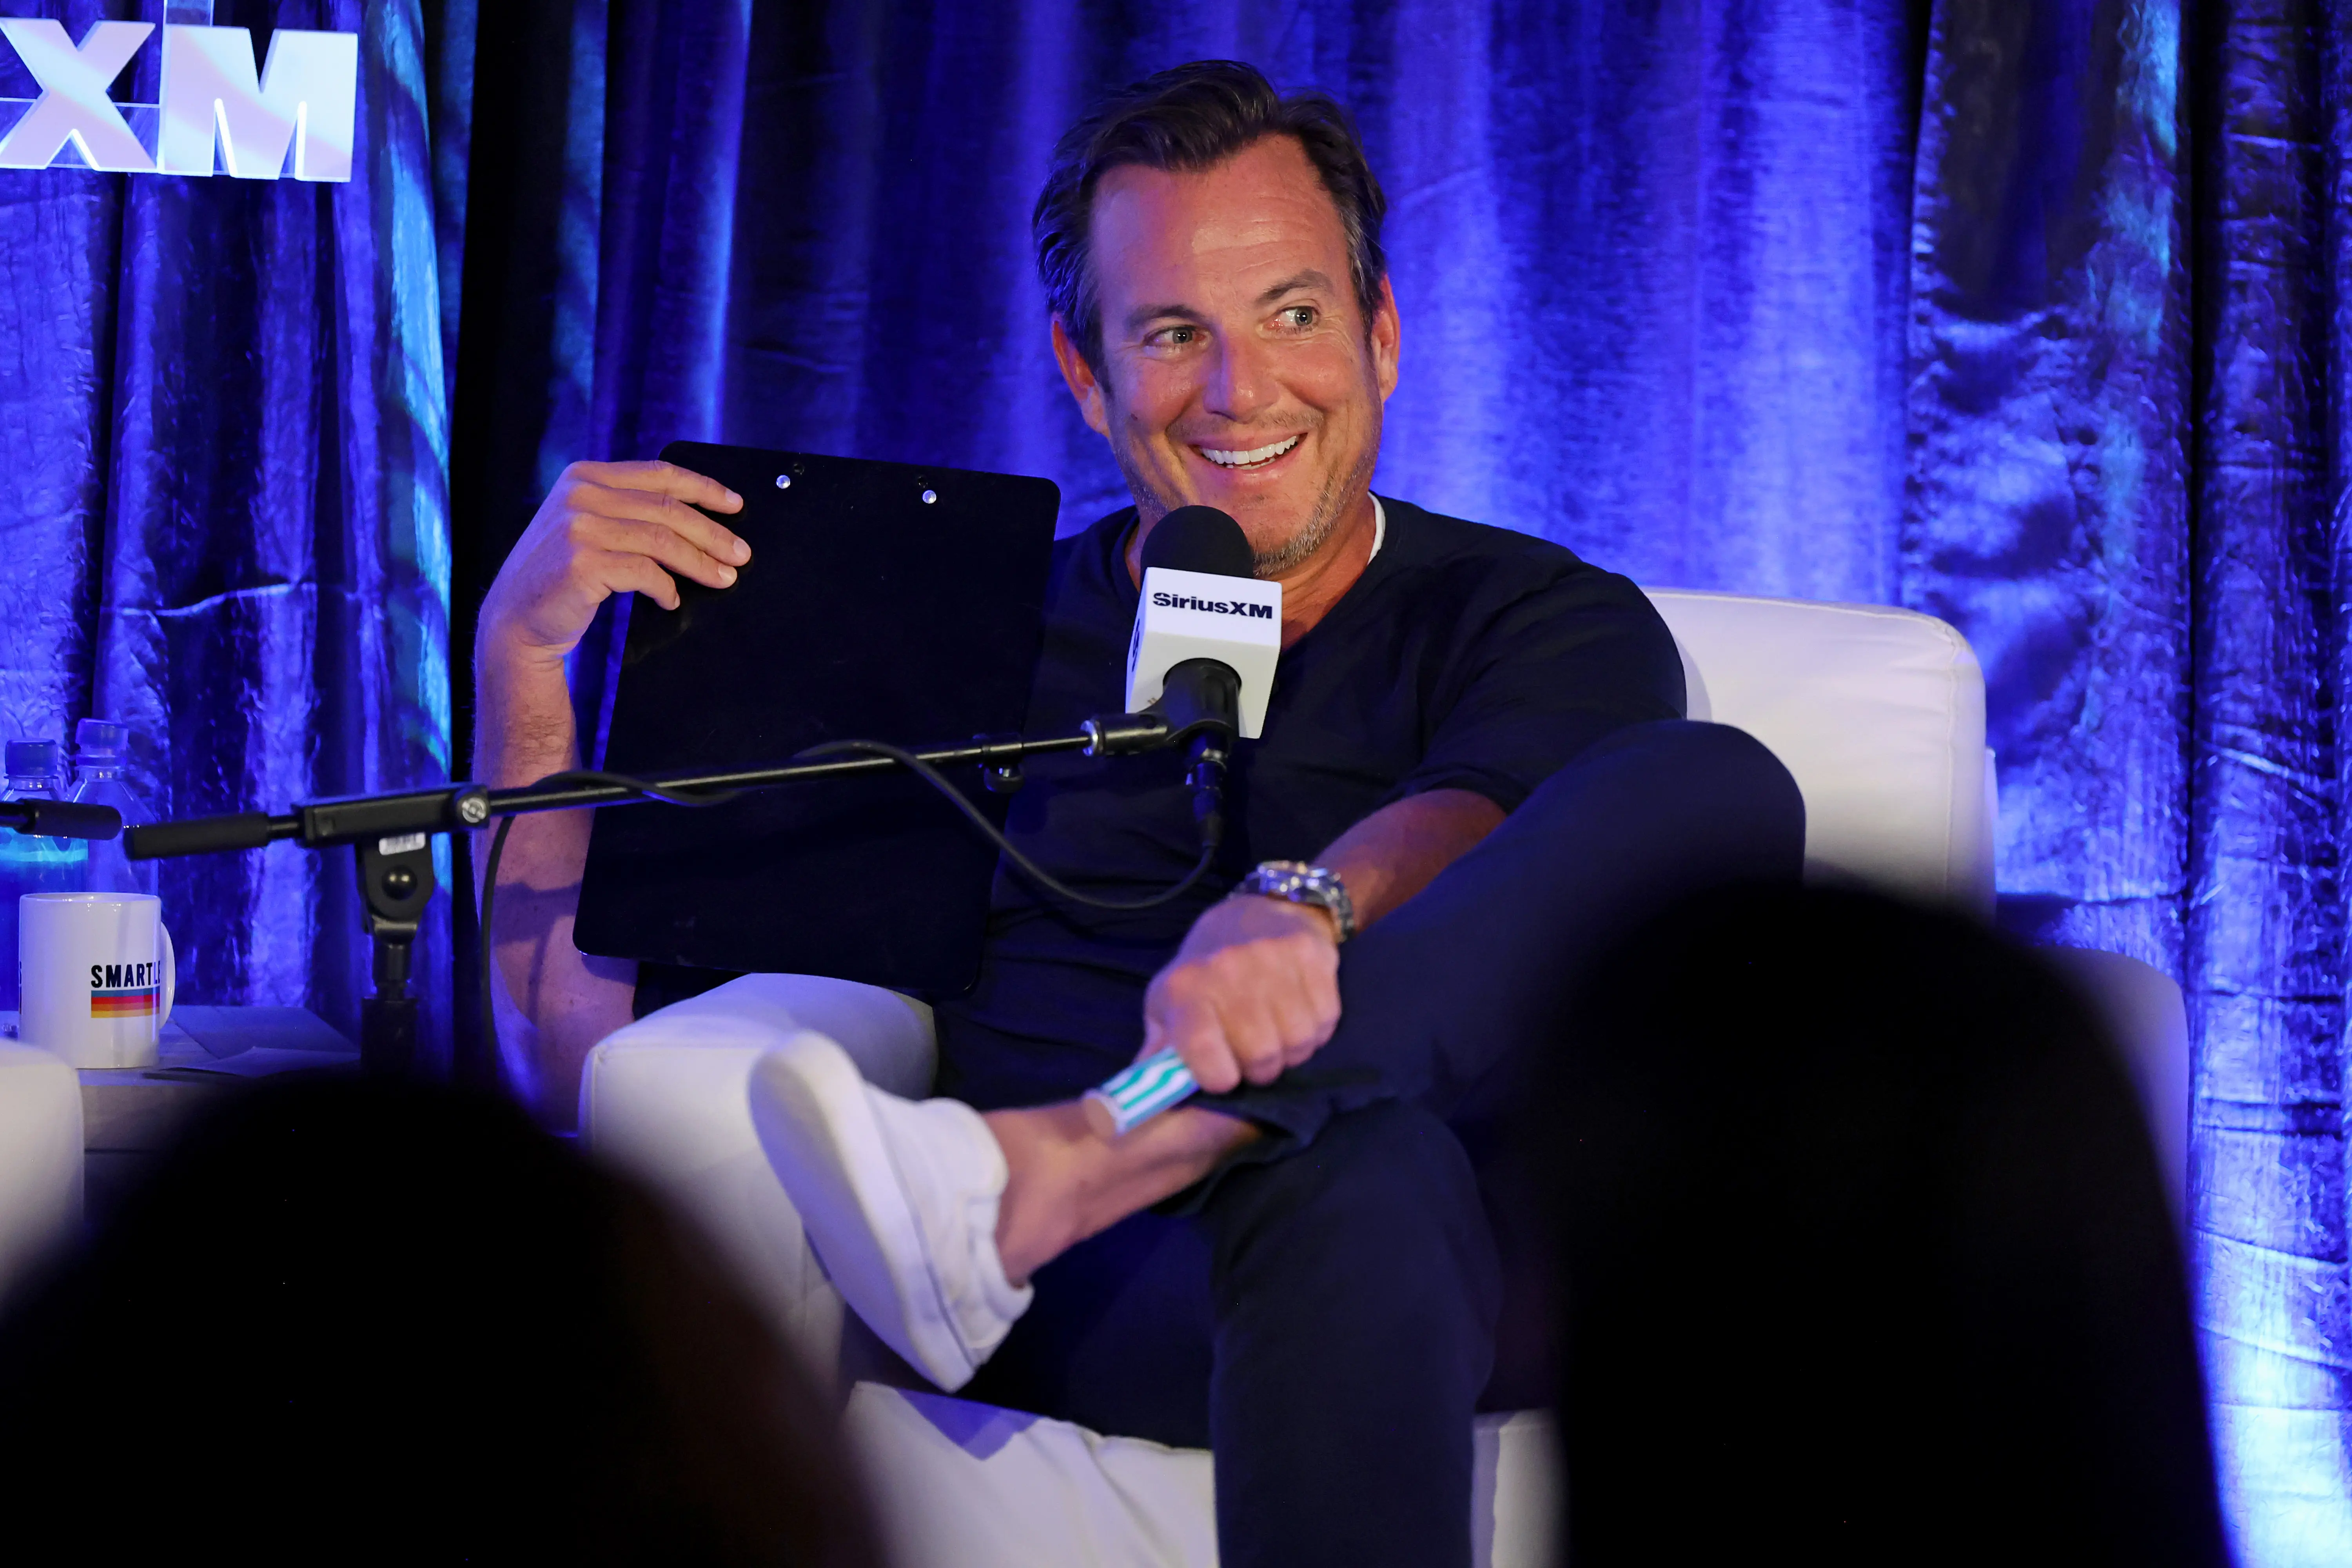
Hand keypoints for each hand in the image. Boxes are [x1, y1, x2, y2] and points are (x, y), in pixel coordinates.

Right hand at [479, 460, 748, 666]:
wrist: (515, 619)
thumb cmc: (560, 576)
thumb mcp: (587, 527)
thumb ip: (626, 511)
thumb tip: (695, 521)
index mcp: (585, 476)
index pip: (658, 474)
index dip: (703, 487)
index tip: (735, 504)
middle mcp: (580, 494)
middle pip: (667, 508)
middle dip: (712, 533)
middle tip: (741, 554)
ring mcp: (579, 527)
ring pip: (662, 539)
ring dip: (700, 562)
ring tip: (724, 578)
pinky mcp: (582, 562)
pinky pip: (645, 572)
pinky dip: (666, 588)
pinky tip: (672, 599)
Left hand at [1142, 895, 1340, 1092]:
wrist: (1256, 912)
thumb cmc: (1206, 971)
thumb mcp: (1169, 1005)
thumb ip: (1159, 1053)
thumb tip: (1140, 1098)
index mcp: (1185, 988)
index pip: (1203, 1051)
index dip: (1218, 1077)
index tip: (1223, 1075)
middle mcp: (1227, 968)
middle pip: (1262, 1055)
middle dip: (1261, 1069)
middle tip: (1254, 1055)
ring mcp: (1272, 958)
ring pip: (1299, 1041)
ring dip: (1293, 1051)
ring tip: (1277, 1034)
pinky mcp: (1311, 953)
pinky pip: (1326, 1018)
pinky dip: (1317, 1028)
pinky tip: (1299, 1013)